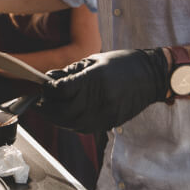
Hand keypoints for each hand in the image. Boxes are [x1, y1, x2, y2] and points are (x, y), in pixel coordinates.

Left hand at [39, 49, 168, 132]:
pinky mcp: (110, 123)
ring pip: (70, 124)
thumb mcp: (93, 61)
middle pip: (62, 111)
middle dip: (46, 107)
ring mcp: (106, 114)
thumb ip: (70, 73)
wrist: (150, 76)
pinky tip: (65, 114)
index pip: (61, 90)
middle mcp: (100, 99)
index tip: (42, 85)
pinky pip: (83, 128)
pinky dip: (69, 123)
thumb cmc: (120, 63)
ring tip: (49, 108)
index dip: (48, 89)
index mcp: (95, 79)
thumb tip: (49, 80)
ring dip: (55, 118)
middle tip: (39, 101)